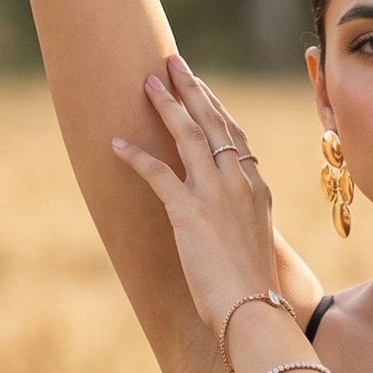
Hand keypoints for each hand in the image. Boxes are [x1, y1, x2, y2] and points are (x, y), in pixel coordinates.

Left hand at [111, 57, 279, 355]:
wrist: (254, 309)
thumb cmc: (255, 290)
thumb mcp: (255, 246)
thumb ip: (243, 224)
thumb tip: (229, 225)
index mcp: (257, 190)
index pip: (236, 138)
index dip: (217, 109)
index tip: (202, 89)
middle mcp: (239, 183)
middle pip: (213, 124)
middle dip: (192, 89)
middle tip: (173, 63)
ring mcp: (215, 195)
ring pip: (188, 135)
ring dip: (166, 105)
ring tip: (147, 82)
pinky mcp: (189, 212)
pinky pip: (157, 173)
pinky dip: (135, 157)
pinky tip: (116, 145)